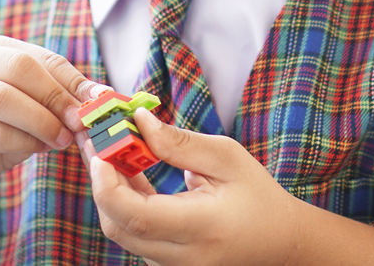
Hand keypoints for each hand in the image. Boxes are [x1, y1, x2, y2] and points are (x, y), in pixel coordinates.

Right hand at [0, 35, 106, 197]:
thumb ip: (55, 99)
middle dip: (56, 96)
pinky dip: (22, 141)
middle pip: (21, 68)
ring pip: (4, 98)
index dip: (74, 81)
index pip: (43, 57)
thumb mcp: (25, 108)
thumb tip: (100, 97)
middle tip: (79, 122)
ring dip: (41, 120)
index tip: (99, 103)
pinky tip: (36, 149)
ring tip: (62, 139)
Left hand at [81, 107, 303, 265]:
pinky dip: (122, 202)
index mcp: (203, 227)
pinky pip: (132, 233)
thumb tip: (138, 121)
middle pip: (118, 226)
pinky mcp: (165, 263)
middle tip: (96, 140)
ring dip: (109, 190)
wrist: (277, 241)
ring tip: (109, 148)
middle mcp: (184, 256)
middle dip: (100, 181)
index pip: (138, 216)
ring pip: (121, 231)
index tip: (101, 150)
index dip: (108, 184)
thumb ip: (179, 142)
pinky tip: (125, 170)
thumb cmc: (256, 195)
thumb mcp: (227, 157)